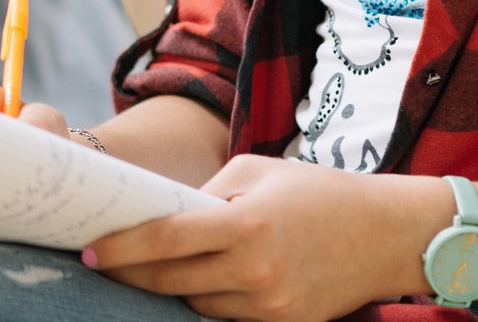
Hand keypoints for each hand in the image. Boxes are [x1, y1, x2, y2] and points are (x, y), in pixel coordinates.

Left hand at [86, 155, 425, 321]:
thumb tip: (161, 213)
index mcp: (246, 224)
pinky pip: (228, 317)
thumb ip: (207, 194)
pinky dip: (208, 300)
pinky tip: (197, 281)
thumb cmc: (318, 192)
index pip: (166, 240)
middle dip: (130, 273)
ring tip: (145, 268)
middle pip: (171, 280)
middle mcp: (256, 272)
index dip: (122, 248)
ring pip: (196, 303)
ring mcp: (271, 306)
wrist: (388, 233)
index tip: (89, 249)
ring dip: (169, 286)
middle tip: (100, 262)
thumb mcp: (258, 172)